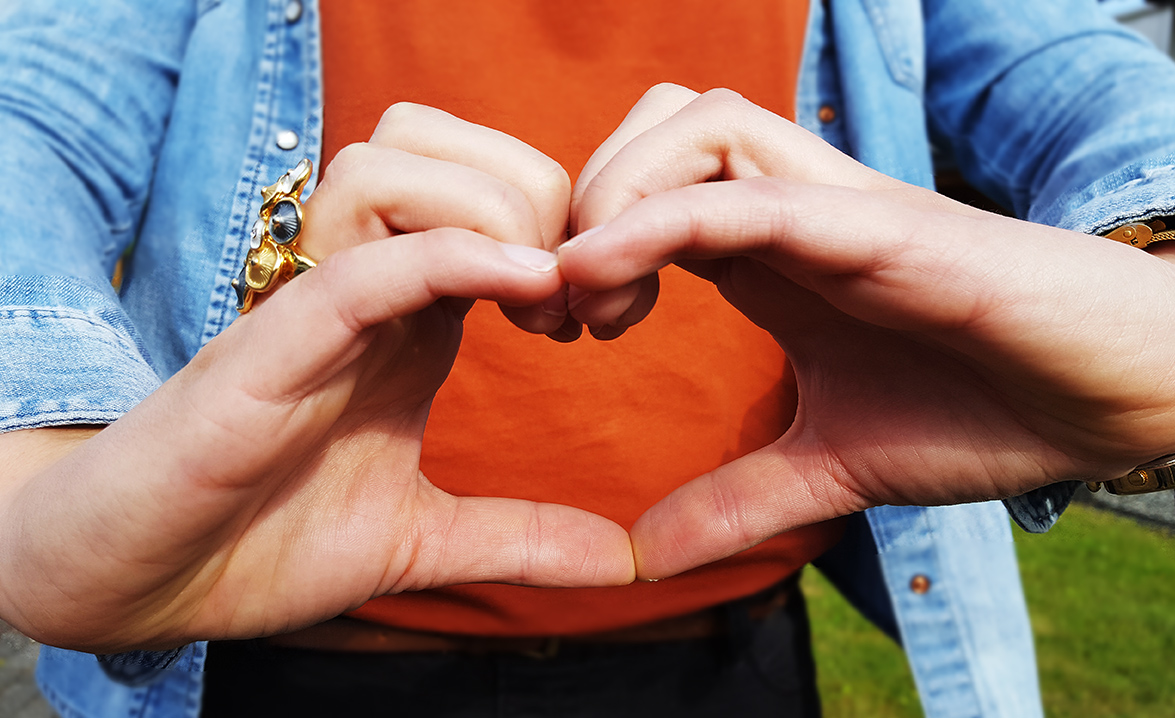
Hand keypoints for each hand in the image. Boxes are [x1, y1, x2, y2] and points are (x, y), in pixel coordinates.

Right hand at [0, 104, 633, 651]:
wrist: (141, 587)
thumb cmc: (260, 544)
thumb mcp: (420, 538)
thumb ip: (520, 538)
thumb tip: (623, 562)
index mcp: (403, 318)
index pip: (483, 196)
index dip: (563, 224)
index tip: (607, 310)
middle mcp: (359, 290)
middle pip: (442, 143)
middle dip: (534, 190)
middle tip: (573, 294)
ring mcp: (308, 307)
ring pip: (392, 164)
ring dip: (491, 207)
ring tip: (540, 297)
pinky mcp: (266, 347)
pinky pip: (358, 263)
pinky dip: (445, 255)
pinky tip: (520, 285)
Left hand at [560, 84, 1174, 577]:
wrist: (1106, 400)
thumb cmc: (981, 411)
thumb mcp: (830, 468)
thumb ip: (738, 500)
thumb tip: (645, 556)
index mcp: (772, 256)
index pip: (646, 193)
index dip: (578, 245)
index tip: (554, 331)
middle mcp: (795, 211)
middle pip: (653, 129)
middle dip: (577, 205)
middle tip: (555, 312)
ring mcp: (837, 208)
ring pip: (694, 125)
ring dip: (613, 195)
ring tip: (590, 300)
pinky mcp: (879, 224)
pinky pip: (749, 192)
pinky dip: (664, 219)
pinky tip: (604, 276)